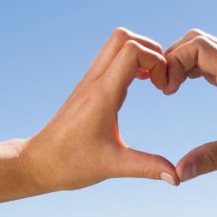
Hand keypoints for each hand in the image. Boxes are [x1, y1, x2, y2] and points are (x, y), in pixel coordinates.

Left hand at [20, 28, 179, 192]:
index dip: (156, 60)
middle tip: (161, 79)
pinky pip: (110, 58)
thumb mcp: (113, 167)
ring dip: (140, 54)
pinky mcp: (87, 87)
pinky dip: (129, 62)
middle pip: (123, 37)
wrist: (38, 163)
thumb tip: (177, 178)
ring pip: (115, 44)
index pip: (132, 51)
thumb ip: (147, 167)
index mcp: (102, 95)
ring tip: (153, 81)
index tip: (163, 87)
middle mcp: (94, 82)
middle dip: (151, 51)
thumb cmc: (71, 164)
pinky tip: (138, 85)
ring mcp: (88, 81)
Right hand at [163, 30, 216, 180]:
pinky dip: (191, 70)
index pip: (199, 47)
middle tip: (161, 87)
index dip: (174, 61)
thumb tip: (178, 172)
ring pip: (204, 50)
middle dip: (173, 57)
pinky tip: (181, 89)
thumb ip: (213, 159)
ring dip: (181, 62)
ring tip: (167, 89)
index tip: (166, 91)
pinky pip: (210, 64)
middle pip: (197, 41)